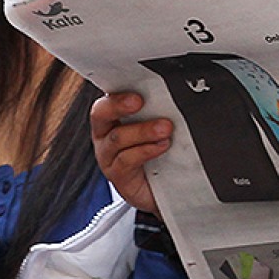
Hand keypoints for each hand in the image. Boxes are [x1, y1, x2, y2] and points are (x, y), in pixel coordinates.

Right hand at [90, 92, 171, 215]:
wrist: (167, 189)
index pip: (108, 97)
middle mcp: (106, 135)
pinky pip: (126, 160)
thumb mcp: (161, 127)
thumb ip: (160, 111)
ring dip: (143, 130)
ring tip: (165, 128)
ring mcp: (109, 156)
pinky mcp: (118, 175)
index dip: (116, 92)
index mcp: (114, 117)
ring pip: (117, 138)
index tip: (135, 89)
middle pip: (101, 114)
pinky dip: (145, 150)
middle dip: (119, 105)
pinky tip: (162, 146)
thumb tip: (177, 96)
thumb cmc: (163, 152)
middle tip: (139, 101)